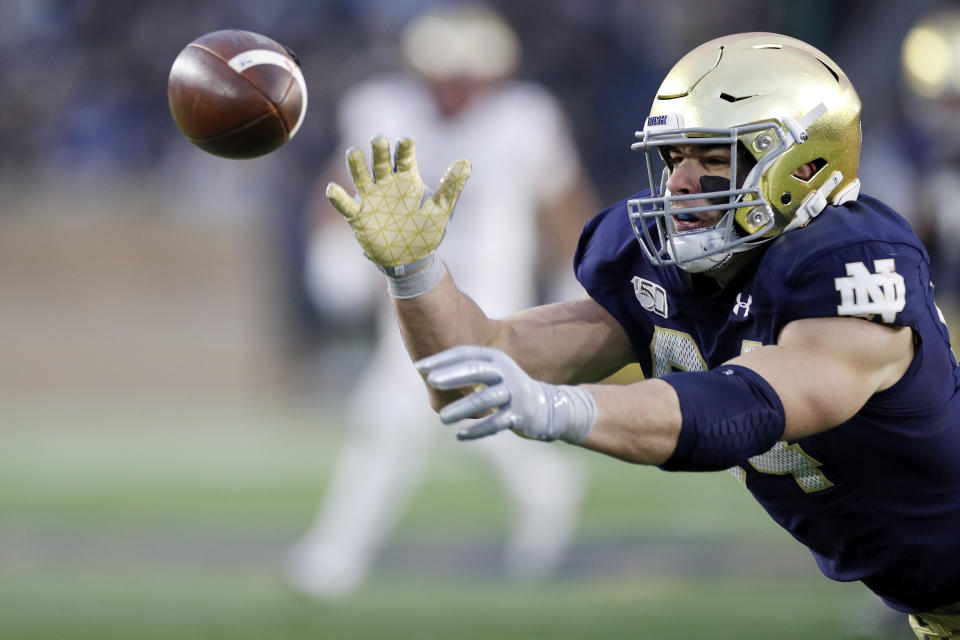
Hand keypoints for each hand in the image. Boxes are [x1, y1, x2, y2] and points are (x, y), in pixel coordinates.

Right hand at [326, 135, 470, 268]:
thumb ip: (451, 187)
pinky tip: (334, 189)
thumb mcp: (442, 210)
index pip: (404, 157)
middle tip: (379, 139)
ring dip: (356, 165)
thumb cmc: (426, 231)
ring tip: (353, 153)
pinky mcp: (359, 217)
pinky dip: (339, 197)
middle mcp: (386, 184)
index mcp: (407, 179)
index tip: (407, 140)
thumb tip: (466, 163)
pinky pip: (346, 205)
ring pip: (360, 176)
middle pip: (380, 161)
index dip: (404, 148)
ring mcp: (371, 199)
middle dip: (379, 150)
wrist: (411, 259)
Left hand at [415, 345, 596, 443]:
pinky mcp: (519, 415)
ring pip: (485, 399)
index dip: (442, 359)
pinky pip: (495, 423)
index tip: (420, 366)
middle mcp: (506, 372)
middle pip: (477, 370)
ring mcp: (514, 393)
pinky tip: (460, 435)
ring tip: (442, 418)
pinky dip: (477, 430)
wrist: (544, 406)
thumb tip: (425, 371)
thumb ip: (465, 370)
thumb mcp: (489, 373)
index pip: (466, 354)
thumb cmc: (506, 388)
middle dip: (454, 375)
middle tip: (432, 381)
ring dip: (462, 408)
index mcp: (495, 358)